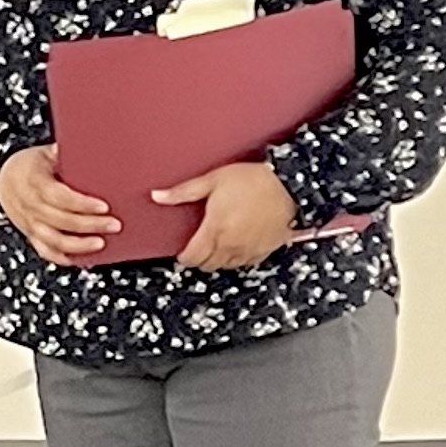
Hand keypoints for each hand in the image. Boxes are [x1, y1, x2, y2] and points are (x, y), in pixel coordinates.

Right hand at [0, 144, 118, 263]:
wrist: (3, 179)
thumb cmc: (31, 165)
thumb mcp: (45, 153)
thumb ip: (66, 154)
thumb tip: (93, 147)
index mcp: (34, 182)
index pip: (58, 196)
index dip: (81, 204)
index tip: (104, 207)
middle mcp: (29, 205)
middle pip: (60, 220)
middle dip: (89, 225)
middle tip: (114, 225)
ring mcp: (29, 222)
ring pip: (52, 239)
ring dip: (78, 244)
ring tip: (101, 243)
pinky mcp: (30, 233)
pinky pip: (44, 250)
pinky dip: (61, 256)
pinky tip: (80, 259)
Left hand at [158, 160, 297, 271]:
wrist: (289, 183)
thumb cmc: (250, 179)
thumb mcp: (212, 180)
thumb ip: (182, 192)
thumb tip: (156, 196)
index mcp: (215, 230)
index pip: (192, 258)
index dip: (184, 257)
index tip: (182, 252)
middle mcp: (232, 245)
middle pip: (208, 265)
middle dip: (199, 259)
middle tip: (197, 247)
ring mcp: (250, 249)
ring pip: (226, 266)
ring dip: (218, 260)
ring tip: (216, 245)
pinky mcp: (267, 249)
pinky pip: (247, 263)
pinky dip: (238, 258)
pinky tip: (237, 244)